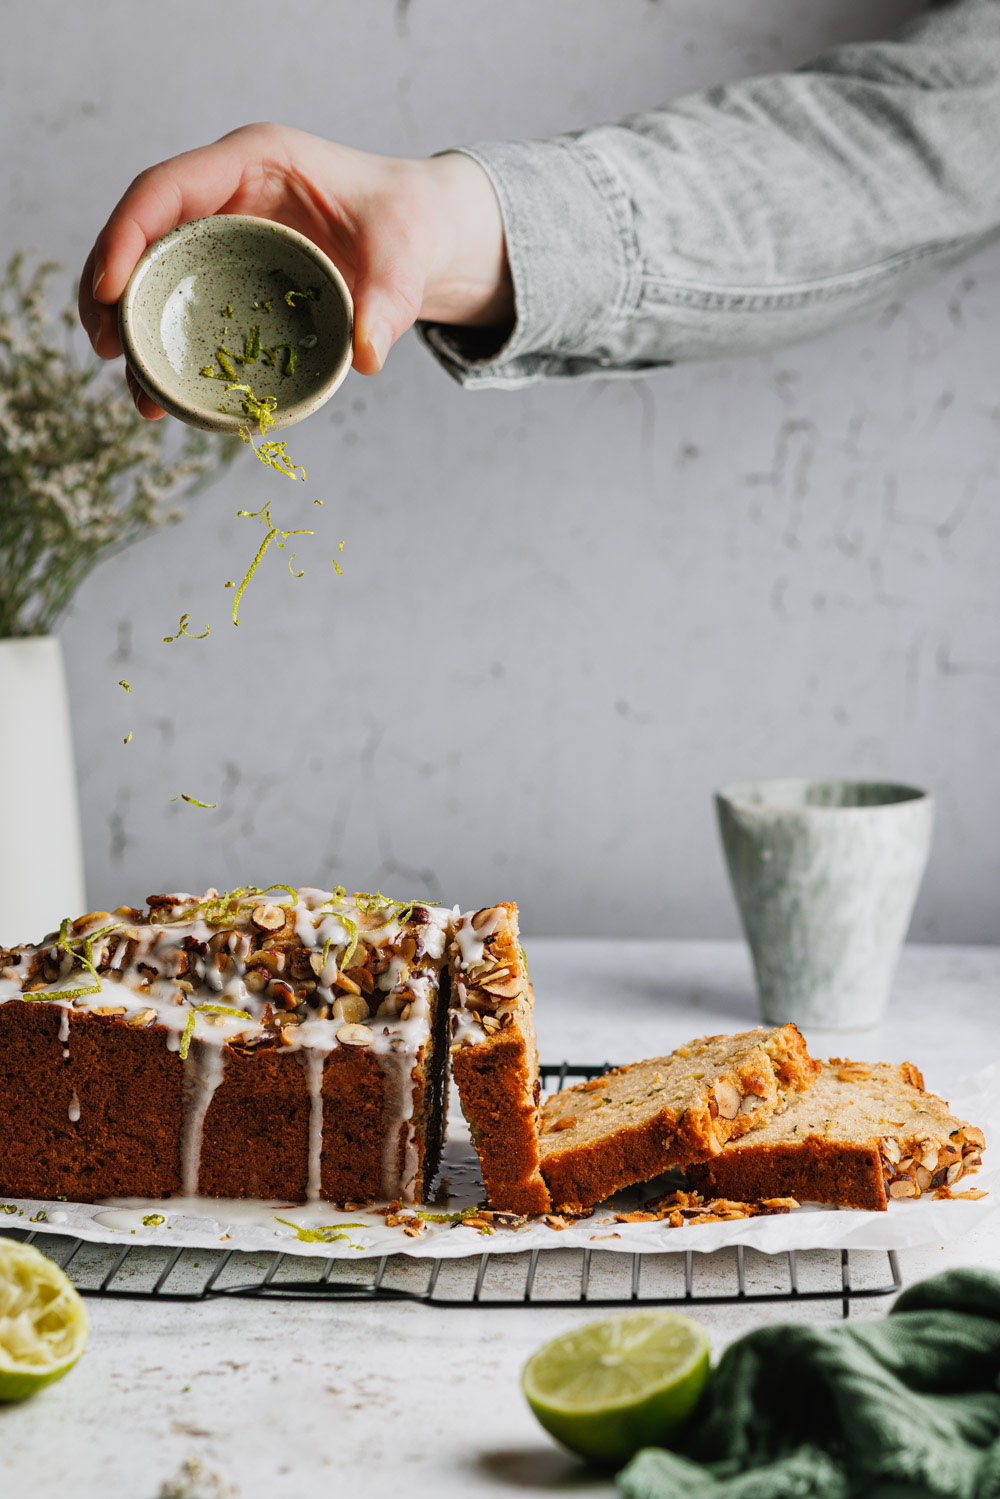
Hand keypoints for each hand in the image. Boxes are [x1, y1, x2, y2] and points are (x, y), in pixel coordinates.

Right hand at [79, 122, 512, 417]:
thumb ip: (389, 304)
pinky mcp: (232, 267)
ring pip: (155, 268)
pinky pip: (184, 297)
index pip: (167, 188)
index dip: (128, 235)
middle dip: (111, 286)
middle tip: (105, 349)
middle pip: (143, 230)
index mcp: (255, 160)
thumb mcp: (407, 258)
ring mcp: (225, 229)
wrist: (421, 232)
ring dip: (132, 322)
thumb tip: (367, 358)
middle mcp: (227, 190)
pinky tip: (164, 391)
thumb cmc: (409, 225)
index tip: (110, 290)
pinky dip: (168, 339)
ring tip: (131, 383)